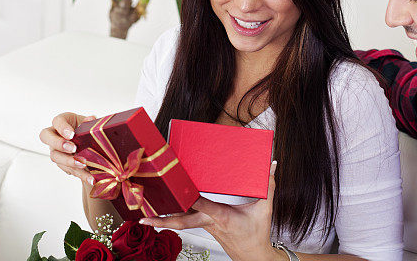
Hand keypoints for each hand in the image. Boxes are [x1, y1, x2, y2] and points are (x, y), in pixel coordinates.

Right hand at [39, 112, 96, 186]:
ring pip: (55, 156)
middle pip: (47, 138)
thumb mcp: (90, 123)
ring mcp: (56, 150)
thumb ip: (90, 122)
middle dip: (59, 144)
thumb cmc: (87, 129)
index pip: (57, 121)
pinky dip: (79, 174)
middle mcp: (55, 135)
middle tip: (73, 149)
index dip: (62, 128)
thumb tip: (90, 119)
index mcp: (62, 121)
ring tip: (83, 165)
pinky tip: (89, 178)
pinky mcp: (62, 163)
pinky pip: (67, 169)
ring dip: (70, 162)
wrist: (90, 142)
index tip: (71, 135)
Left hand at [140, 161, 281, 260]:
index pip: (203, 206)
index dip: (191, 200)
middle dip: (162, 220)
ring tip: (145, 214)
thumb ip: (268, 186)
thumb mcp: (265, 209)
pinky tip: (165, 214)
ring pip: (181, 222)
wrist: (253, 257)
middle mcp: (210, 222)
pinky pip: (187, 222)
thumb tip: (272, 165)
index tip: (179, 193)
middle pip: (182, 221)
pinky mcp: (205, 228)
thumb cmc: (257, 234)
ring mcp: (206, 227)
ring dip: (164, 219)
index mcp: (222, 216)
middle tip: (144, 217)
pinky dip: (175, 218)